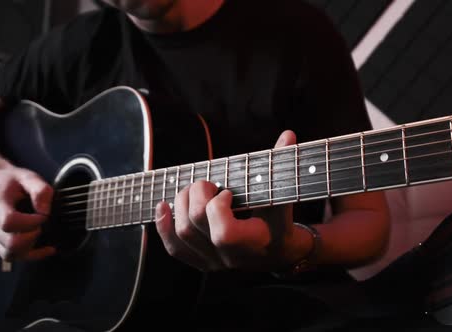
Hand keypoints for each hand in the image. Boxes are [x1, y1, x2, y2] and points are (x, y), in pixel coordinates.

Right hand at [0, 158, 54, 260]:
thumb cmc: (11, 181)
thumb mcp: (27, 177)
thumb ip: (40, 191)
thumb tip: (45, 212)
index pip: (9, 222)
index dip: (31, 222)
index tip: (43, 215)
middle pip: (12, 243)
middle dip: (33, 234)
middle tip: (40, 223)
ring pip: (11, 254)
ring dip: (31, 246)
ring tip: (37, 230)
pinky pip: (12, 257)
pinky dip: (32, 255)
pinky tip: (48, 248)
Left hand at [155, 131, 296, 270]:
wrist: (279, 253)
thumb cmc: (281, 221)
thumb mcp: (284, 196)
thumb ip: (282, 166)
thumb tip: (288, 135)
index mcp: (252, 243)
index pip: (223, 233)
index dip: (217, 206)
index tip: (228, 192)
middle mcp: (230, 257)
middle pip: (195, 225)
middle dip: (196, 195)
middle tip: (208, 184)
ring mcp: (214, 262)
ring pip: (182, 233)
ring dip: (181, 203)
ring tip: (194, 190)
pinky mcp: (203, 262)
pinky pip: (175, 249)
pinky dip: (163, 226)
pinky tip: (163, 205)